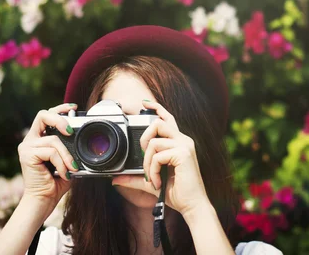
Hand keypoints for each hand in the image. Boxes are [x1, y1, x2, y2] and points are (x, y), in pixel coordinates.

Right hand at [17, 103, 78, 205]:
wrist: (44, 200)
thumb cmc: (56, 182)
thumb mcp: (68, 161)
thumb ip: (71, 148)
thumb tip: (84, 139)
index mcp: (39, 138)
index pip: (47, 115)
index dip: (60, 108)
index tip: (74, 108)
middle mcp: (30, 140)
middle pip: (43, 115)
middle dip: (59, 119)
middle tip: (70, 131)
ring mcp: (27, 147)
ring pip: (53, 139)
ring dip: (66, 155)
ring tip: (72, 168)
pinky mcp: (27, 155)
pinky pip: (51, 152)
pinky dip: (61, 163)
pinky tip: (64, 173)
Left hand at [112, 100, 209, 216]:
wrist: (192, 205)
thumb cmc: (177, 192)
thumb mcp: (151, 182)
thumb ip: (135, 177)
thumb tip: (116, 178)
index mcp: (179, 142)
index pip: (167, 119)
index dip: (156, 108)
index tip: (144, 103)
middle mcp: (183, 140)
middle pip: (158, 123)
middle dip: (144, 138)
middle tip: (143, 157)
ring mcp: (184, 146)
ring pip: (154, 141)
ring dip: (147, 162)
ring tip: (151, 177)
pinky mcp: (183, 154)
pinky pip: (158, 155)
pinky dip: (152, 170)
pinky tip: (157, 182)